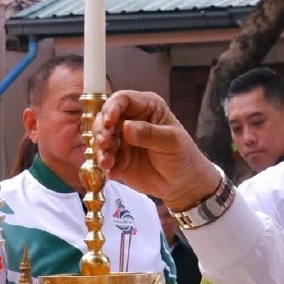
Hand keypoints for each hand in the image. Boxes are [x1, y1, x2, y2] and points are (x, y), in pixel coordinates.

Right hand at [92, 90, 222, 210]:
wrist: (182, 184)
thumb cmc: (182, 156)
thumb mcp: (171, 142)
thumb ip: (149, 134)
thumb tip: (126, 127)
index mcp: (147, 107)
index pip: (122, 99)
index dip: (111, 108)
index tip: (109, 122)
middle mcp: (130, 119)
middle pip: (105, 117)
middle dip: (101, 130)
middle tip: (105, 144)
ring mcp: (122, 139)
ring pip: (101, 137)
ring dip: (101, 149)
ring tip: (107, 162)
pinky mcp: (117, 157)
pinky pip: (104, 157)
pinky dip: (104, 164)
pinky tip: (111, 171)